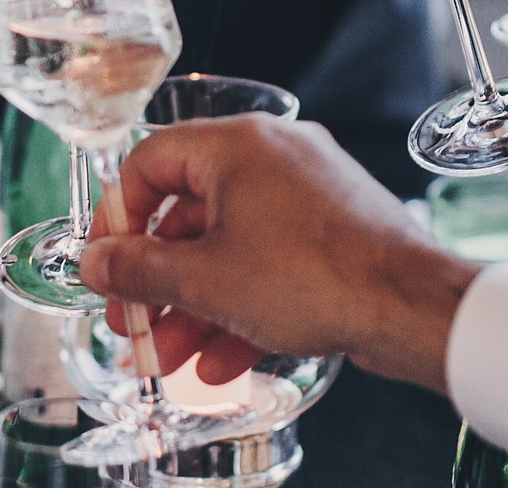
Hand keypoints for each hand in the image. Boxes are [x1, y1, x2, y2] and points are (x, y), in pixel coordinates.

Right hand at [79, 116, 480, 393]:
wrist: (412, 306)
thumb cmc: (315, 275)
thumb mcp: (207, 279)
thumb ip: (140, 269)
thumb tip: (95, 262)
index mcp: (238, 145)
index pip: (151, 161)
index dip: (117, 216)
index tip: (106, 263)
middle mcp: (274, 156)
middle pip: (190, 212)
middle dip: (158, 280)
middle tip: (133, 323)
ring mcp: (309, 193)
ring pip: (231, 246)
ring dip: (195, 305)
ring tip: (171, 358)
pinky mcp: (334, 231)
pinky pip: (272, 262)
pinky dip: (242, 305)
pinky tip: (221, 362)